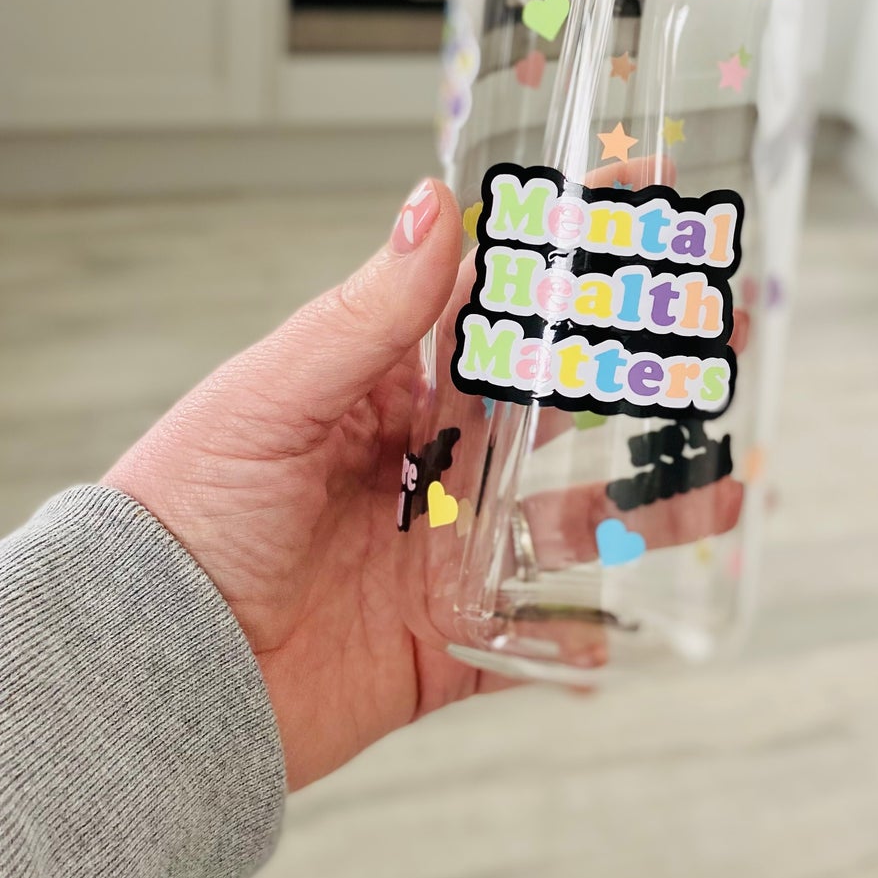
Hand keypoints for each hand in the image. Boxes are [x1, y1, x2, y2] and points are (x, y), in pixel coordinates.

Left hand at [105, 176, 743, 790]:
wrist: (149, 671)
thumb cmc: (182, 515)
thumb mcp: (272, 399)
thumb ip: (366, 316)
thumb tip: (434, 206)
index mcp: (382, 391)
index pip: (491, 313)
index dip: (561, 264)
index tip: (633, 207)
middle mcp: (426, 465)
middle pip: (553, 413)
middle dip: (635, 375)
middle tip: (718, 334)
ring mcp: (443, 553)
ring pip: (568, 524)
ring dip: (649, 509)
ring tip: (728, 486)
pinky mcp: (445, 642)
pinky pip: (534, 639)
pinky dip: (587, 639)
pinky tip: (638, 624)